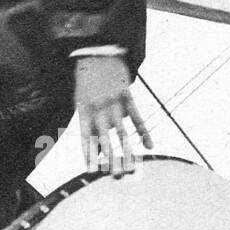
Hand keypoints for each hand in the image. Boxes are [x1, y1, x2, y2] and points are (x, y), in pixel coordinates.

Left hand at [75, 54, 151, 176]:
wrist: (96, 53)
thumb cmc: (86, 81)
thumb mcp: (81, 100)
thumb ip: (90, 123)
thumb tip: (97, 149)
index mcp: (84, 109)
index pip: (86, 137)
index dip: (89, 154)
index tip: (91, 171)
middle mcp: (98, 108)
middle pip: (105, 138)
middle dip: (110, 158)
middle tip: (117, 176)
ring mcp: (114, 102)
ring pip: (122, 131)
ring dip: (127, 150)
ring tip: (132, 167)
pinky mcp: (127, 96)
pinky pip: (137, 117)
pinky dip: (143, 132)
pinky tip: (149, 146)